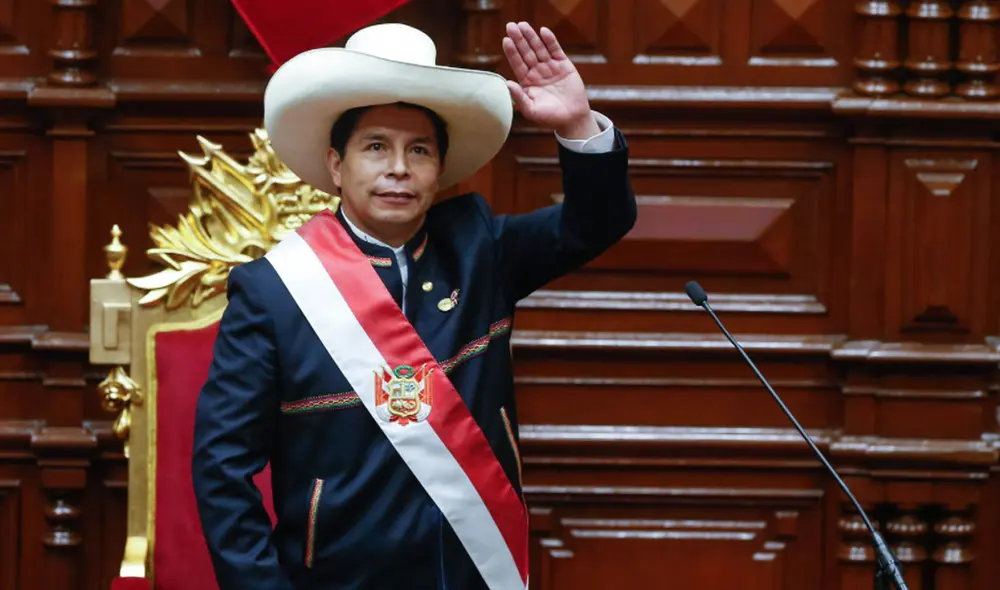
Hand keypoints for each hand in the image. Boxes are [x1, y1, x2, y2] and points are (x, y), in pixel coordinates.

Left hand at [502, 22, 599, 138]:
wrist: (572, 119)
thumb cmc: (550, 118)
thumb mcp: (531, 110)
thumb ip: (519, 97)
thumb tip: (507, 83)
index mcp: (527, 81)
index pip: (517, 63)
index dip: (512, 52)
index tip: (506, 40)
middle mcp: (537, 72)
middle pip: (526, 52)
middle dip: (519, 39)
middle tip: (511, 26)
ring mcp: (550, 67)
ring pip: (539, 48)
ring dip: (531, 36)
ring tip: (523, 25)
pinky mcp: (564, 65)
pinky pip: (555, 50)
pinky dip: (550, 41)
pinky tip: (543, 31)